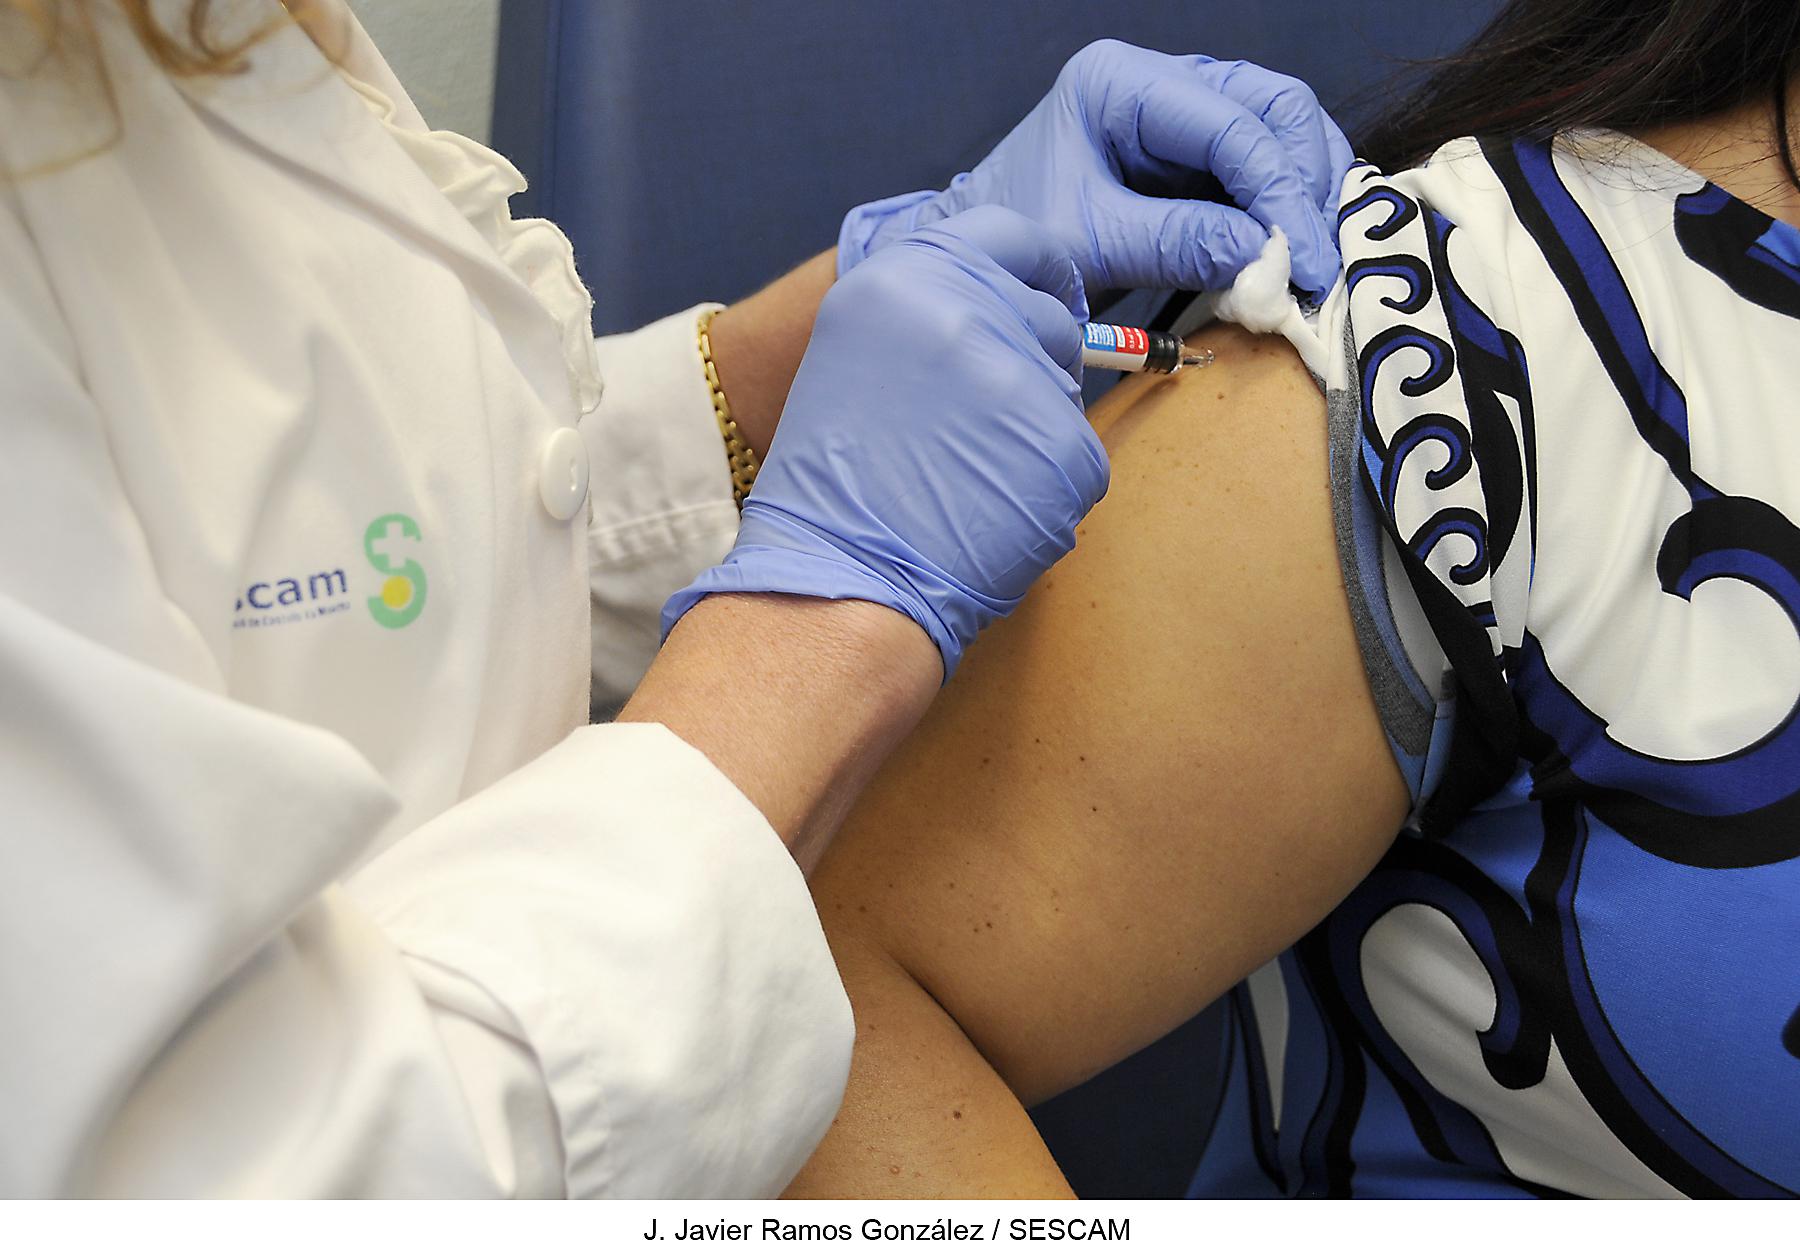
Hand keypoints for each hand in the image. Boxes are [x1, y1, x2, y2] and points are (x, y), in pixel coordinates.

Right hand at [663, 206, 1105, 678]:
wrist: (837, 581)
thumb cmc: (836, 487)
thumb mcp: (858, 356)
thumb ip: (932, 312)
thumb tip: (1011, 301)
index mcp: (903, 276)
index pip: (1011, 235)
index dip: (1037, 269)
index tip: (1044, 295)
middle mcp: (965, 311)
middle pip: (1052, 319)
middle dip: (1034, 364)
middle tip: (977, 427)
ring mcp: (1020, 379)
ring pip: (1065, 395)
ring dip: (1034, 432)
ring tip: (965, 478)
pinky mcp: (1063, 446)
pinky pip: (1079, 458)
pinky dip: (1046, 489)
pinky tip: (988, 512)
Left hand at [838, 40, 1353, 299]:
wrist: (986, 261)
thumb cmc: (1018, 245)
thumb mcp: (1092, 245)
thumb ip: (1175, 244)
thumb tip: (1265, 256)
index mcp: (1121, 83)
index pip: (1230, 123)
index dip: (1280, 194)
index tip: (1307, 263)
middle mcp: (1161, 83)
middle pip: (1272, 105)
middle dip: (1304, 183)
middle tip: (1318, 262)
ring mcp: (1184, 114)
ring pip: (1280, 128)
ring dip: (1307, 192)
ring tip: (1314, 260)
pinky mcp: (1196, 156)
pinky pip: (1265, 164)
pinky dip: (1289, 205)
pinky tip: (1297, 250)